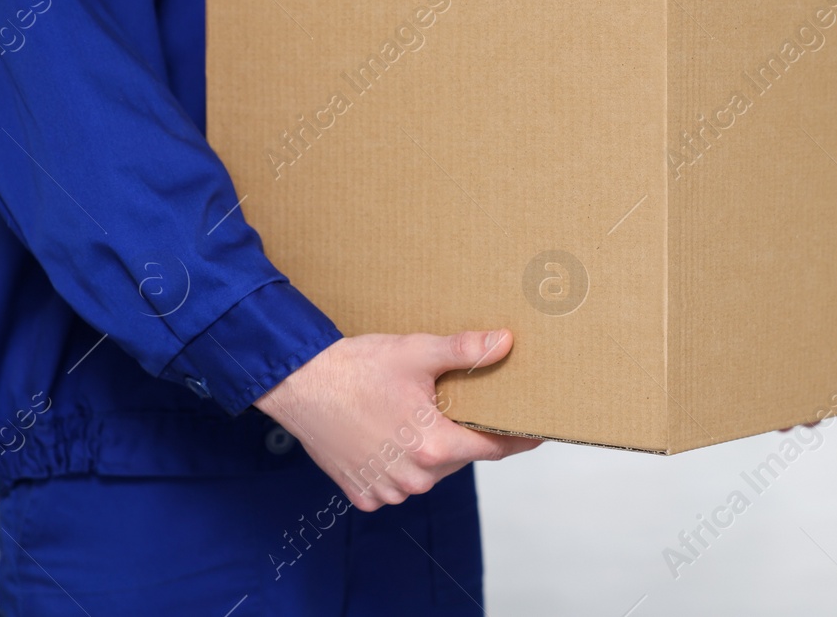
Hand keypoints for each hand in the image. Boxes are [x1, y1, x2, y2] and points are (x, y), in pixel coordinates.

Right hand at [255, 329, 540, 511]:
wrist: (299, 385)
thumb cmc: (357, 368)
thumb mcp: (418, 352)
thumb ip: (466, 351)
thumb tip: (506, 343)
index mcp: (434, 446)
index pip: (493, 448)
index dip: (517, 439)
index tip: (537, 433)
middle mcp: (414, 477)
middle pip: (459, 458)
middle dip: (465, 434)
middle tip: (460, 406)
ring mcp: (386, 489)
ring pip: (430, 472)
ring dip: (432, 449)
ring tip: (419, 415)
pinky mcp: (363, 494)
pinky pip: (398, 482)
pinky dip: (401, 463)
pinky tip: (390, 435)